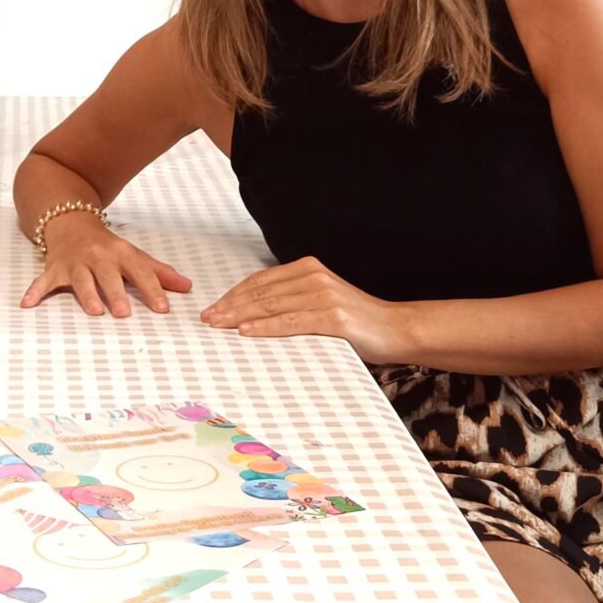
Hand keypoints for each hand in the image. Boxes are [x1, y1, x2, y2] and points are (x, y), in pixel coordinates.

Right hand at [18, 211, 191, 318]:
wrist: (70, 220)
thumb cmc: (106, 246)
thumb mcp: (133, 255)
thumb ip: (159, 272)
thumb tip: (187, 286)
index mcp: (120, 253)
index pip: (140, 271)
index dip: (152, 289)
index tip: (162, 308)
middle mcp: (98, 256)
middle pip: (109, 275)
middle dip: (116, 293)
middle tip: (124, 313)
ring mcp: (75, 262)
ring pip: (81, 279)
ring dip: (87, 295)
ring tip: (95, 311)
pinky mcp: (55, 268)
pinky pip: (44, 281)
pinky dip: (35, 291)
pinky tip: (28, 304)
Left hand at [201, 257, 413, 363]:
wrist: (396, 329)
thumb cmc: (356, 321)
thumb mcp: (321, 302)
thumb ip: (293, 301)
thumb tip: (253, 315)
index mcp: (308, 269)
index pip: (260, 281)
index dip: (233, 295)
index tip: (213, 308)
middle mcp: (314, 276)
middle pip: (261, 292)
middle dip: (230, 306)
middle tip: (207, 319)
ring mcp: (324, 295)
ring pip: (271, 305)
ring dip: (240, 316)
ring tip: (218, 326)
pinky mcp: (333, 316)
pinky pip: (291, 322)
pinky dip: (266, 327)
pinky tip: (246, 333)